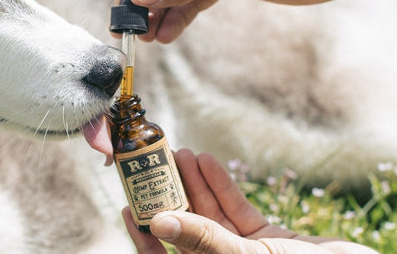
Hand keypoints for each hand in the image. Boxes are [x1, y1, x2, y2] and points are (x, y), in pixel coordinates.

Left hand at [122, 149, 376, 252]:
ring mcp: (246, 253)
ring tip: (179, 153)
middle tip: (153, 166)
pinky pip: (237, 211)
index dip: (144, 235)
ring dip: (194, 184)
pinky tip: (207, 162)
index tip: (128, 206)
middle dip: (170, 197)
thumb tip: (158, 222)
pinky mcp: (268, 239)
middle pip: (187, 230)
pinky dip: (223, 187)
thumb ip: (204, 240)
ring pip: (210, 216)